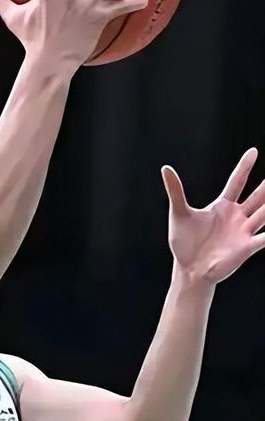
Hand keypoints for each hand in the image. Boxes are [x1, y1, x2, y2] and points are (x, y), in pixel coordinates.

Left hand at [162, 148, 264, 283]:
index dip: (244, 166)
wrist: (188, 269)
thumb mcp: (179, 213)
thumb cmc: (184, 242)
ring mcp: (243, 231)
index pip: (237, 181)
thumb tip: (165, 168)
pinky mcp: (246, 246)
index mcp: (222, 206)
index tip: (253, 151)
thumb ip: (176, 190)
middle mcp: (236, 216)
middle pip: (258, 196)